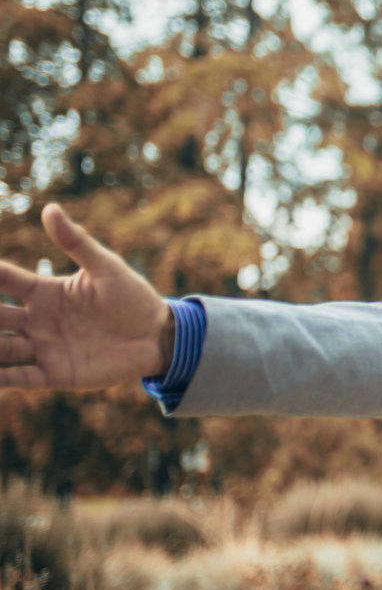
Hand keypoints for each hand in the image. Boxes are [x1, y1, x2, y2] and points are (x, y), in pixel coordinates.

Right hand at [0, 203, 172, 389]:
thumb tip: (50, 209)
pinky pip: (21, 379)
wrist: (158, 336)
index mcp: (45, 292)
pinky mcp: (56, 373)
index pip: (4, 280)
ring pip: (1, 348)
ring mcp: (44, 348)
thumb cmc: (133, 297)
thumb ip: (77, 242)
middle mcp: (37, 320)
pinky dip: (1, 381)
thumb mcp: (106, 268)